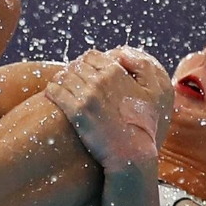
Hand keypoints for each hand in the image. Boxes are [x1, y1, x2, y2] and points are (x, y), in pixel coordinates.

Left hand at [45, 47, 173, 171]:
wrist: (132, 153)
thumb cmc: (144, 124)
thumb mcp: (154, 91)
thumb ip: (142, 67)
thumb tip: (121, 52)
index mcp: (116, 72)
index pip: (91, 56)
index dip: (85, 62)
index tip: (83, 71)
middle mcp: (100, 81)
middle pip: (75, 65)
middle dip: (72, 71)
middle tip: (69, 80)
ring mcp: (87, 96)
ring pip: (63, 76)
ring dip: (60, 79)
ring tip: (59, 87)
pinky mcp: (76, 112)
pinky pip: (55, 92)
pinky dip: (51, 90)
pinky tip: (51, 95)